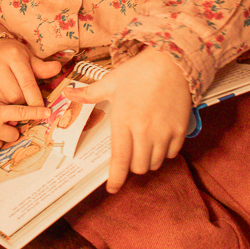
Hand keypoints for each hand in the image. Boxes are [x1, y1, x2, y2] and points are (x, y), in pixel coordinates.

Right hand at [0, 38, 61, 106]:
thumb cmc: (8, 53)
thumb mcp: (26, 56)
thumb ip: (41, 67)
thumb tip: (57, 69)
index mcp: (13, 55)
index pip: (27, 84)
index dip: (36, 101)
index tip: (42, 112)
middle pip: (14, 96)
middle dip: (22, 102)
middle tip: (23, 99)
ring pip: (1, 101)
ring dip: (9, 105)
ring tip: (10, 98)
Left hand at [72, 48, 191, 193]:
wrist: (173, 60)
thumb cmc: (141, 70)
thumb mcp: (111, 81)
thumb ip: (89, 93)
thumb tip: (68, 94)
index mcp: (124, 121)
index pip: (119, 160)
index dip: (116, 179)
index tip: (112, 188)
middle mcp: (144, 131)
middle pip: (138, 167)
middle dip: (131, 165)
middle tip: (129, 154)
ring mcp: (164, 132)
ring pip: (155, 163)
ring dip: (148, 160)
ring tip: (144, 145)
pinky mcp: (181, 129)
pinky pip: (172, 153)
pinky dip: (165, 152)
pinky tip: (160, 140)